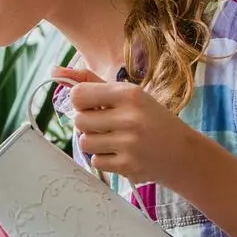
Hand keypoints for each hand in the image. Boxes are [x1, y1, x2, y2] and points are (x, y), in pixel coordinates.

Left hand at [51, 65, 198, 187]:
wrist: (182, 153)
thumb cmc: (150, 119)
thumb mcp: (128, 94)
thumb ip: (91, 82)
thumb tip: (55, 70)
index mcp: (129, 93)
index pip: (78, 94)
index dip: (80, 102)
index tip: (92, 106)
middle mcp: (130, 117)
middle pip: (79, 121)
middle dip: (87, 124)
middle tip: (105, 125)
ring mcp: (129, 144)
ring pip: (84, 143)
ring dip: (94, 142)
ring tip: (113, 139)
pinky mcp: (128, 166)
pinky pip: (96, 161)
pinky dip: (104, 159)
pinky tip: (121, 153)